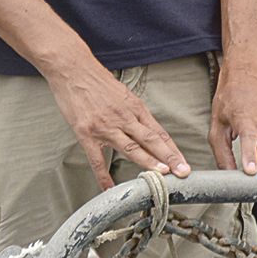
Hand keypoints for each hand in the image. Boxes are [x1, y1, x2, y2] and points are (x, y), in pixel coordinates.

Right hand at [43, 55, 189, 187]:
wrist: (73, 70)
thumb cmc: (97, 81)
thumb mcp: (123, 94)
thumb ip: (134, 113)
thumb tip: (146, 129)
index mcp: (135, 108)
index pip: (159, 132)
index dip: (172, 149)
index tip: (183, 162)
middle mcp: (124, 118)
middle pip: (151, 140)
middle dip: (169, 157)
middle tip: (182, 171)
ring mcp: (106, 126)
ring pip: (131, 147)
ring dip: (147, 162)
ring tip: (161, 174)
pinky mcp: (86, 133)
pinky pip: (96, 159)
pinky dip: (103, 175)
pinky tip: (109, 187)